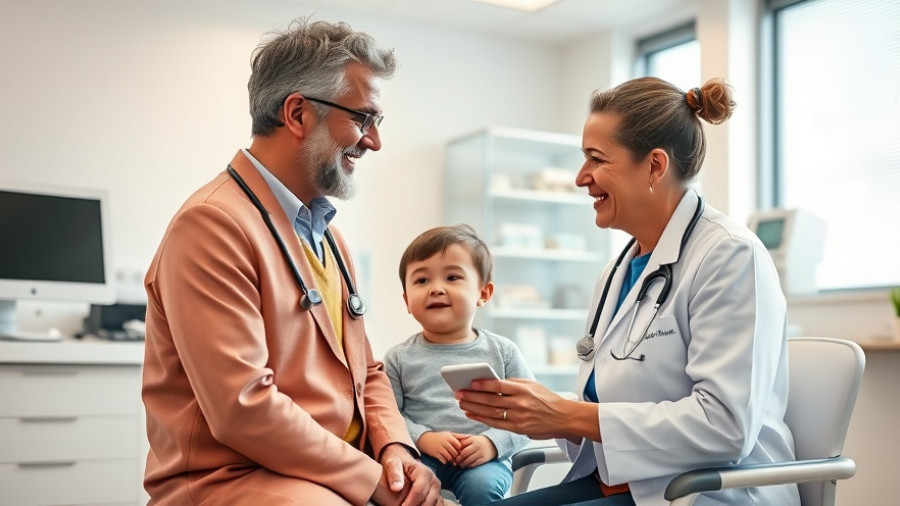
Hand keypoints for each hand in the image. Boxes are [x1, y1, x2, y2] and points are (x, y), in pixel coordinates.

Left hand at [371, 444, 442, 505]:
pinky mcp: (437, 495)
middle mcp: (434, 481)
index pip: (419, 491)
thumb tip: (396, 488)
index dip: (410, 503)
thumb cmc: (398, 463)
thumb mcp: (392, 464)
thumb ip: (394, 474)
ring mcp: (437, 489)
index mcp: (425, 473)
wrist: (403, 461)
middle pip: (428, 501)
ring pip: (434, 505)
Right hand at [417, 431, 461, 463]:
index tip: (459, 452)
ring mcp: (439, 448)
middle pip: (454, 452)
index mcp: (449, 437)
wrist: (425, 439)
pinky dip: (445, 461)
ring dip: (451, 460)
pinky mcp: (435, 453)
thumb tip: (469, 436)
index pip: (459, 446)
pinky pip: (443, 460)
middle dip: (456, 456)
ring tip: (451, 460)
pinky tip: (445, 460)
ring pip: (449, 457)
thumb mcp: (448, 434)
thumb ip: (458, 436)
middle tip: (457, 458)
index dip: (460, 450)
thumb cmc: (439, 436)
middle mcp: (444, 442)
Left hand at [453, 434, 496, 467]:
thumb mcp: (471, 439)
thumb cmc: (477, 442)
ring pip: (469, 460)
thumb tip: (451, 447)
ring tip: (460, 465)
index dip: (456, 451)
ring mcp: (481, 452)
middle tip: (455, 462)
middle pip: (465, 453)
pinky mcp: (484, 459)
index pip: (462, 445)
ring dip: (463, 463)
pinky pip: (475, 464)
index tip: (453, 454)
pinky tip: (466, 466)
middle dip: (459, 458)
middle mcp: (478, 445)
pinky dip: (469, 466)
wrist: (492, 444)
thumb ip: (462, 441)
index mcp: (473, 439)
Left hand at [456, 378, 597, 440]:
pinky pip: (496, 424)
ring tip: (461, 404)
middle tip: (458, 393)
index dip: (482, 385)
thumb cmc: (546, 399)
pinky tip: (471, 415)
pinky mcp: (518, 428)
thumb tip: (490, 382)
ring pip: (491, 413)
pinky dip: (481, 419)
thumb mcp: (531, 385)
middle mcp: (520, 403)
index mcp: (523, 389)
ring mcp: (519, 417)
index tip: (469, 383)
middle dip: (472, 397)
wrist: (563, 417)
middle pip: (491, 400)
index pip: (498, 386)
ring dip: (473, 408)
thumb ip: (512, 383)